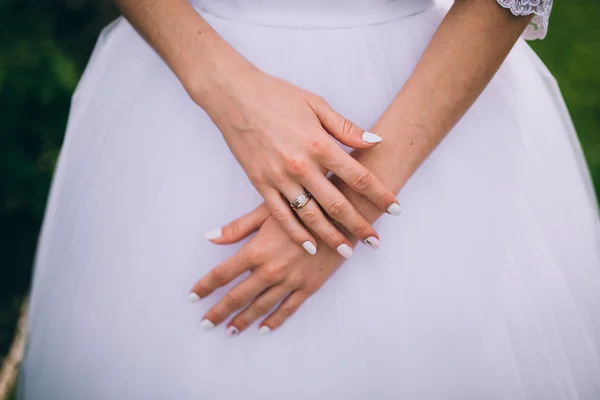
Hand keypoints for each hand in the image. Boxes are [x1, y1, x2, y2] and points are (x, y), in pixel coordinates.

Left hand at [190, 204, 346, 334]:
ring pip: (261, 307)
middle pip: (237, 296)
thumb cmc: (302, 207)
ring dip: (243, 320)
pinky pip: (288, 309)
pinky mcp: (308, 286)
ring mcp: (290, 281)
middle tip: (205, 323)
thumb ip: (237, 228)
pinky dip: (274, 320)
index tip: (193, 297)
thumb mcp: (267, 212)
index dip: (205, 286)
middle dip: (219, 311)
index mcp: (256, 251)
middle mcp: (270, 270)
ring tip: (230, 330)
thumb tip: (209, 237)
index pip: (222, 274)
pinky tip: (263, 329)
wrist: (340, 215)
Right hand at [192, 65, 399, 256]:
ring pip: (311, 216)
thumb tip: (375, 141)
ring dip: (331, 237)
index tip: (396, 209)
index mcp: (320, 144)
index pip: (359, 177)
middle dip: (360, 225)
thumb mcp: (316, 104)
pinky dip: (296, 234)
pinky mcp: (261, 185)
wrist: (234, 96)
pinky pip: (281, 216)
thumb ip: (346, 128)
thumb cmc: (276, 95)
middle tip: (375, 241)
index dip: (380, 195)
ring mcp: (280, 178)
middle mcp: (302, 166)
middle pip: (338, 204)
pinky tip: (310, 247)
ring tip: (348, 252)